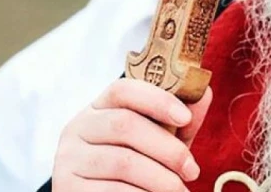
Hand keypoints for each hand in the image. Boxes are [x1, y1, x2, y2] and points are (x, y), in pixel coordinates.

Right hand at [51, 78, 212, 191]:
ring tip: (180, 190)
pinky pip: (113, 190)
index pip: (123, 89)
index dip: (157, 99)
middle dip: (167, 148)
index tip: (185, 117)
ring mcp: (68, 158)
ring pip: (123, 162)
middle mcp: (78, 128)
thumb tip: (202, 93)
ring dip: (161, 179)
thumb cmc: (135, 170)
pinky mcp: (67, 187)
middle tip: (192, 170)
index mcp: (99, 107)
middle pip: (125, 125)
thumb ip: (178, 120)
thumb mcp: (158, 141)